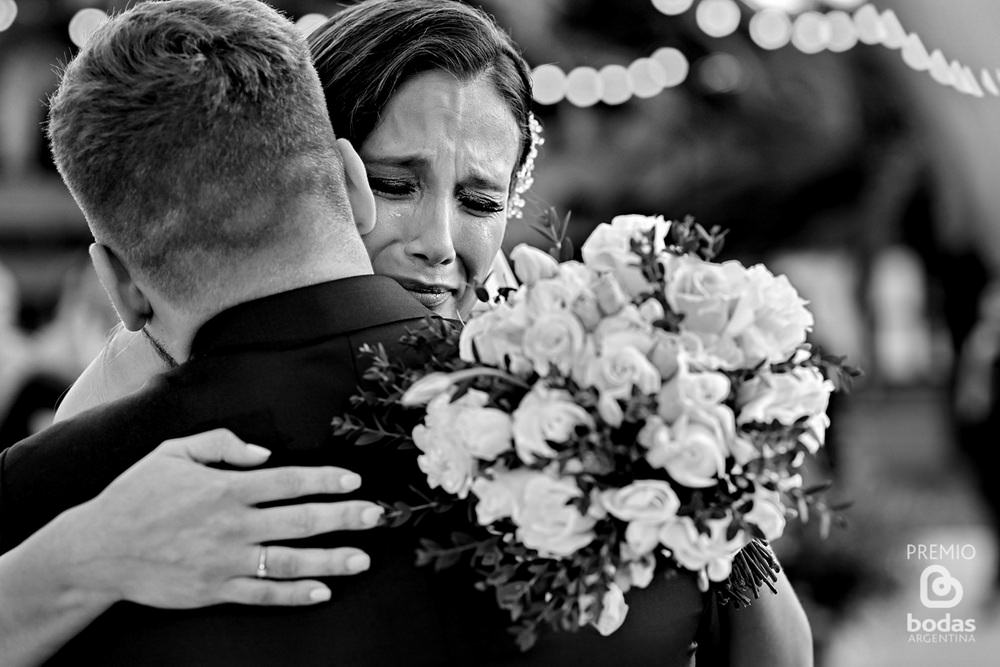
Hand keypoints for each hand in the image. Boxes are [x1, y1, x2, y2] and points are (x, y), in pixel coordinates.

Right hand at [54, 429, 382, 607]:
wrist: (97, 549)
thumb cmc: (136, 494)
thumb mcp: (173, 452)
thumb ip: (221, 444)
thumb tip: (264, 452)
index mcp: (225, 487)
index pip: (288, 481)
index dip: (325, 480)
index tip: (354, 481)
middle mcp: (232, 524)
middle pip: (300, 520)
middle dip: (343, 517)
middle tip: (378, 516)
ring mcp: (224, 561)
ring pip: (289, 561)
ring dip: (330, 560)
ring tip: (362, 559)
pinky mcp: (214, 590)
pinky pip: (262, 593)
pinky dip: (293, 594)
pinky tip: (321, 592)